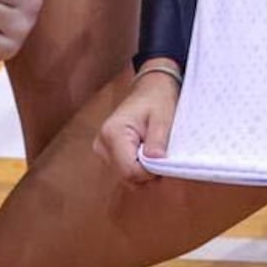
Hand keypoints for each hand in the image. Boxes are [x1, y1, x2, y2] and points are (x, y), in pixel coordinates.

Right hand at [99, 68, 180, 185]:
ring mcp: (102, 150)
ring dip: (145, 171)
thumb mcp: (162, 117)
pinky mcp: (107, 153)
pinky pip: (125, 171)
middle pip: (127, 177)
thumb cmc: (157, 99)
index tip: (164, 160)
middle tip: (162, 154)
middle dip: (148, 173)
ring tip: (155, 150)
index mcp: (113, 133)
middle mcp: (102, 144)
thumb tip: (155, 162)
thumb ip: (157, 140)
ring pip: (126, 177)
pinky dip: (140, 168)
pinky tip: (148, 152)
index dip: (150, 172)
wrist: (150, 88)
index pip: (130, 171)